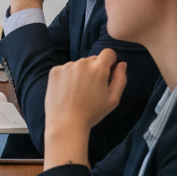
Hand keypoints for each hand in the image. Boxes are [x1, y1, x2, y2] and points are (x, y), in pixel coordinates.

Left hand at [43, 48, 127, 168]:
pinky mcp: (55, 71)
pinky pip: (65, 69)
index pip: (108, 53)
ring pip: (79, 64)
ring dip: (81, 73)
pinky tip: (68, 91)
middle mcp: (82, 63)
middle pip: (93, 59)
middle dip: (95, 69)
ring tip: (78, 92)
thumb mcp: (113, 99)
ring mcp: (67, 66)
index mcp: (98, 68)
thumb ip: (120, 79)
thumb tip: (121, 64)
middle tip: (92, 89)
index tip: (107, 73)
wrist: (66, 123)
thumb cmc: (92, 113)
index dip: (110, 62)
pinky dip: (68, 77)